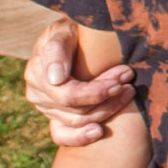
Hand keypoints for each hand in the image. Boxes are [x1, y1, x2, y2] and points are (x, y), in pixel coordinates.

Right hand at [24, 18, 135, 147]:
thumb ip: (57, 49)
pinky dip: (80, 137)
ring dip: (106, 110)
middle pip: (76, 109)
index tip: (124, 76)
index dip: (98, 90)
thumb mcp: (63, 30)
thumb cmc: (71, 30)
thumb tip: (55, 79)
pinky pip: (62, 136)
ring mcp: (45, 108)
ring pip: (77, 121)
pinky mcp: (54, 117)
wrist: (73, 36)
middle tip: (130, 83)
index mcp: (37, 71)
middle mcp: (37, 93)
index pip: (69, 94)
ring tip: (128, 92)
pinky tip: (100, 131)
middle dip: (108, 97)